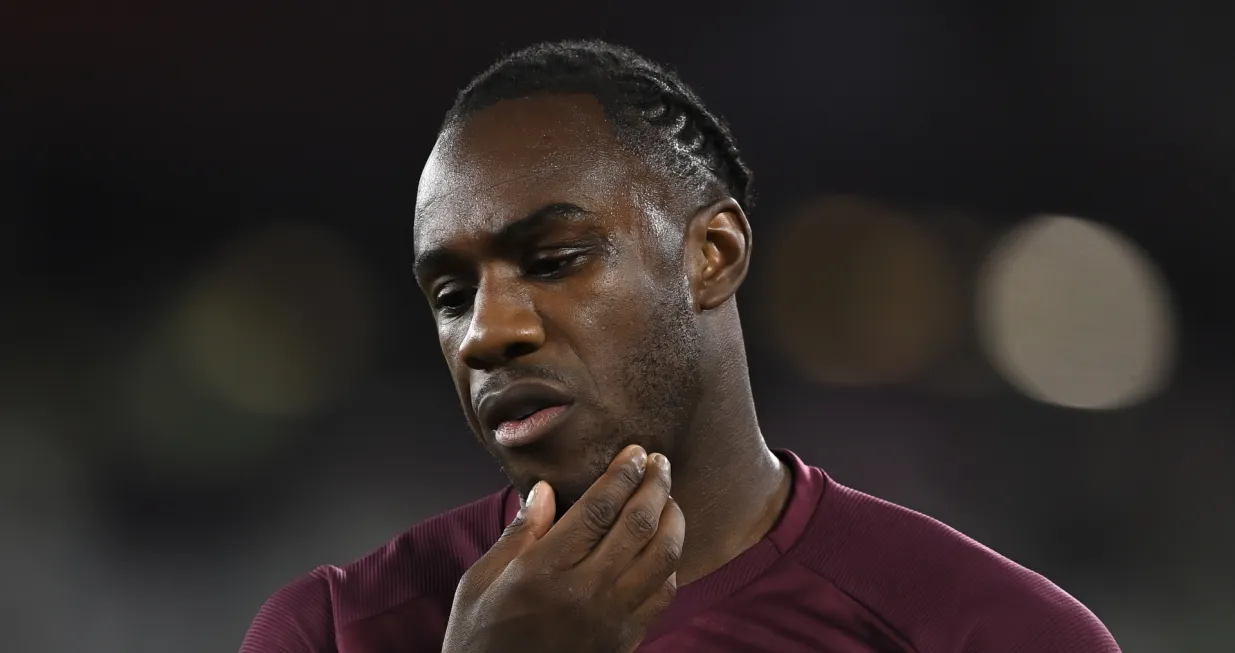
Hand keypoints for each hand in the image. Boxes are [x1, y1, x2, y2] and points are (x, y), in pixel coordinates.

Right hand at [442, 445, 683, 652]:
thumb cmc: (479, 637)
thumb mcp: (481, 581)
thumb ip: (518, 534)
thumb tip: (544, 491)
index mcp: (544, 571)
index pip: (598, 509)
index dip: (622, 475)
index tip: (634, 452)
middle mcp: (584, 593)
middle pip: (638, 526)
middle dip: (655, 486)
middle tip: (660, 462)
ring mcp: (610, 620)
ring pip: (661, 558)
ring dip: (672, 521)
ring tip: (669, 498)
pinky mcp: (624, 642)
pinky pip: (662, 596)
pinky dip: (670, 565)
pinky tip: (663, 548)